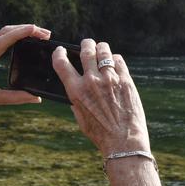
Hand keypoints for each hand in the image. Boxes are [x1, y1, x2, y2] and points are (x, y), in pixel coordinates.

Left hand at [0, 24, 50, 108]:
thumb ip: (14, 98)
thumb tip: (35, 98)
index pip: (5, 39)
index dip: (21, 32)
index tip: (36, 30)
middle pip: (7, 31)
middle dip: (27, 29)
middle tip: (46, 34)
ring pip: (4, 31)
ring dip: (22, 30)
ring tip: (39, 35)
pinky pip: (1, 36)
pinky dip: (15, 33)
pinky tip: (24, 38)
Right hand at [52, 38, 149, 155]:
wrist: (124, 141)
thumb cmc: (101, 133)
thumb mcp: (80, 118)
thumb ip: (76, 101)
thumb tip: (75, 89)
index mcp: (76, 91)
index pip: (61, 62)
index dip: (59, 52)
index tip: (61, 50)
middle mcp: (92, 81)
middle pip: (86, 50)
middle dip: (86, 45)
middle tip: (87, 45)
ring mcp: (110, 79)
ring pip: (104, 51)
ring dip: (101, 48)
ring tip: (101, 49)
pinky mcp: (126, 80)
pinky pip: (118, 60)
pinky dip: (115, 59)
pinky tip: (114, 64)